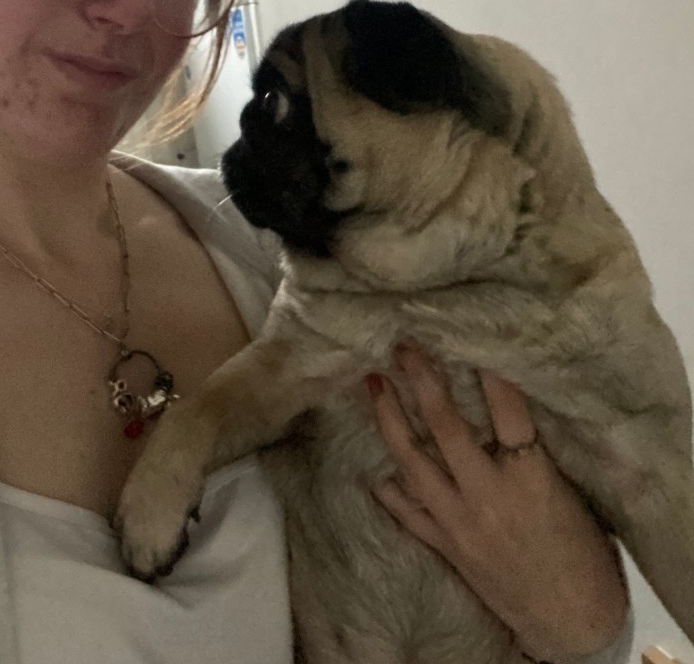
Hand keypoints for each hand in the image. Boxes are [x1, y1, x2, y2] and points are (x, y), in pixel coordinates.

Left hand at [368, 345, 628, 661]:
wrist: (572, 622)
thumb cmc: (583, 553)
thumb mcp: (568, 492)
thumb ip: (533, 452)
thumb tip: (503, 404)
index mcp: (531, 479)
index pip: (508, 412)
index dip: (489, 373)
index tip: (469, 336)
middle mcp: (489, 497)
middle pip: (447, 428)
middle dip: (422, 382)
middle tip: (403, 347)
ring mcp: (460, 523)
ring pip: (413, 463)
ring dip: (390, 420)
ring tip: (374, 385)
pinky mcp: (446, 547)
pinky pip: (407, 511)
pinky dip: (392, 488)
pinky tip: (378, 469)